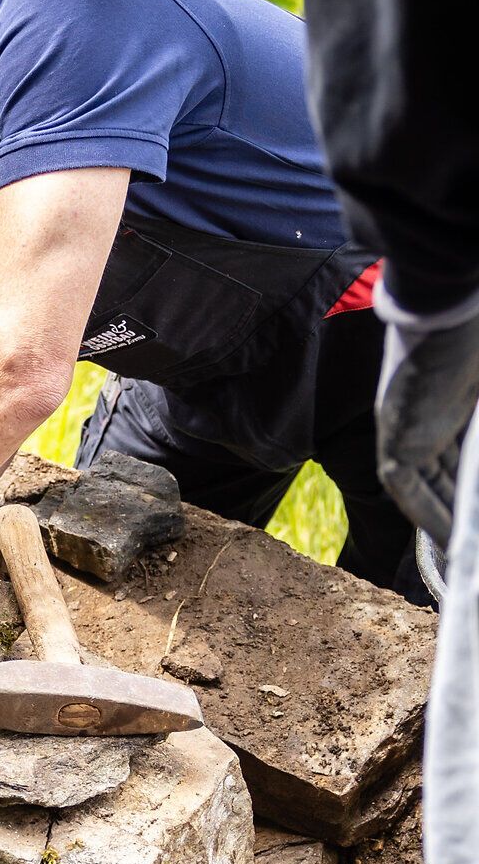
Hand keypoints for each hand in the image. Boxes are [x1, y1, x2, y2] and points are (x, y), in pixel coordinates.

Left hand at [375, 283, 478, 548]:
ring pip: (426, 489)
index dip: (468, 486)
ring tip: (467, 552)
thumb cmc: (473, 337)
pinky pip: (408, 491)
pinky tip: (449, 539)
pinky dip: (428, 515)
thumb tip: (475, 453)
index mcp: (446, 403)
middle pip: (443, 477)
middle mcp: (423, 420)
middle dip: (462, 509)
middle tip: (476, 540)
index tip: (478, 513)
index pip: (456, 457)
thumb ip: (474, 431)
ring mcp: (406, 431)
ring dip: (446, 520)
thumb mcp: (478, 394)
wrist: (448, 311)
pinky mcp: (394, 440)